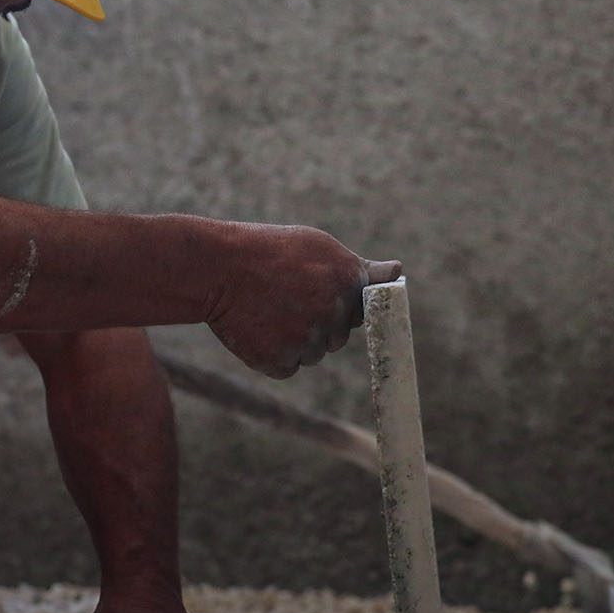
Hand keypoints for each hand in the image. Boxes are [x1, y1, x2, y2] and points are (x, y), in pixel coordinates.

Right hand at [208, 224, 400, 377]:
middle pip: (338, 335)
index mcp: (349, 281)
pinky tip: (257, 327)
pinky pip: (288, 366)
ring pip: (313, 353)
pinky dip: (273, 353)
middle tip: (284, 296)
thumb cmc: (268, 251)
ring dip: (295, 339)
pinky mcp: (282, 361)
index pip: (364, 310)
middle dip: (317, 322)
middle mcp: (334, 313)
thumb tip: (397, 272)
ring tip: (267, 308)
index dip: (341, 303)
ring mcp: (308, 340)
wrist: (216, 267)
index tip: (321, 295)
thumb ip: (359, 268)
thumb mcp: (318, 246)